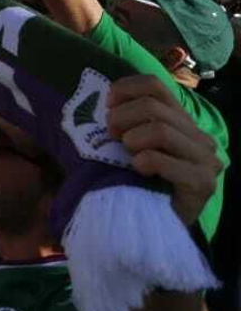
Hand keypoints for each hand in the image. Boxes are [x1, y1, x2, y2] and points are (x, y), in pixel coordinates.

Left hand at [107, 74, 221, 226]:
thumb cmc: (139, 180)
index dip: (125, 89)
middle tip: (110, 135)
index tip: (106, 104)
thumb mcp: (132, 143)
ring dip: (132, 140)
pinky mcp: (203, 183)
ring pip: (160, 129)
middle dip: (121, 118)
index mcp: (182, 121)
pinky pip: (162, 159)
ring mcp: (206, 159)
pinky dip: (143, 161)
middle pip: (152, 107)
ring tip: (127, 154)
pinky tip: (138, 170)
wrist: (157, 224)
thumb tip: (104, 98)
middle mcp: (199, 136)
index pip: (155, 86)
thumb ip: (128, 120)